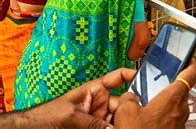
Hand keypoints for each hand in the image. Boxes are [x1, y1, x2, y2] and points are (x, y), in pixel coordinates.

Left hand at [12, 69, 136, 127]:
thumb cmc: (45, 117)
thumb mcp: (70, 116)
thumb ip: (94, 123)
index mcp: (95, 90)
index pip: (117, 78)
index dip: (131, 75)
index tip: (146, 78)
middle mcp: (100, 104)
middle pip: (123, 104)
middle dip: (131, 110)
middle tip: (140, 116)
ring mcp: (99, 120)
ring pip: (119, 120)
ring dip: (125, 123)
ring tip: (134, 125)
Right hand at [114, 60, 195, 128]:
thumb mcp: (126, 112)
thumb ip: (129, 98)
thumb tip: (131, 97)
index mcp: (173, 97)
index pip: (190, 73)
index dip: (190, 63)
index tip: (189, 58)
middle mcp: (182, 108)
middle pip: (181, 90)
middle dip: (170, 86)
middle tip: (158, 84)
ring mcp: (181, 122)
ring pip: (176, 106)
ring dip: (165, 104)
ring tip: (148, 106)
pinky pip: (172, 119)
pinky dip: (163, 117)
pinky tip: (148, 122)